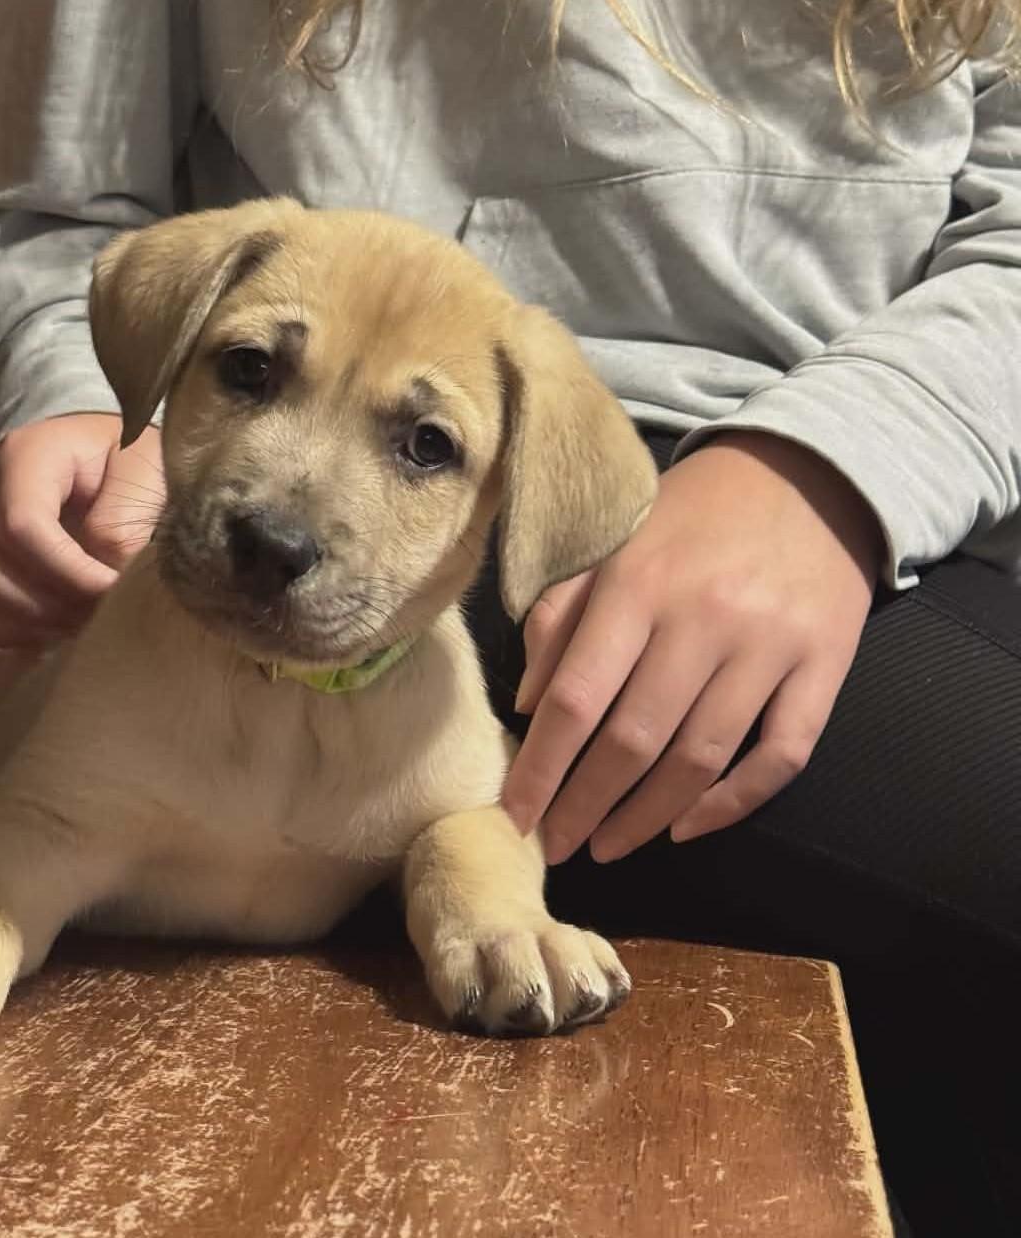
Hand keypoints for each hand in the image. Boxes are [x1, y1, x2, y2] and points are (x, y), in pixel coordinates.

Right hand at [0, 413, 164, 662]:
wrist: (99, 458)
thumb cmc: (124, 466)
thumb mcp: (144, 474)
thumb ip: (126, 521)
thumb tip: (101, 580)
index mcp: (25, 456)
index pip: (22, 526)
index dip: (66, 575)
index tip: (108, 596)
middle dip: (28, 607)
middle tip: (79, 623)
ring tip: (51, 638)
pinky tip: (8, 652)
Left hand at [500, 432, 881, 863]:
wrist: (808, 473)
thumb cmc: (689, 516)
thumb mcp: (610, 544)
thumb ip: (560, 617)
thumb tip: (529, 709)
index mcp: (637, 585)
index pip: (576, 700)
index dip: (540, 769)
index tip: (515, 815)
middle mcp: (704, 619)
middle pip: (632, 741)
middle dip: (585, 806)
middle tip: (558, 846)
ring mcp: (770, 647)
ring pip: (700, 759)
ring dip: (646, 817)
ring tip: (608, 845)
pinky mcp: (825, 666)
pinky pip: (781, 756)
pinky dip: (732, 803)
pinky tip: (687, 826)